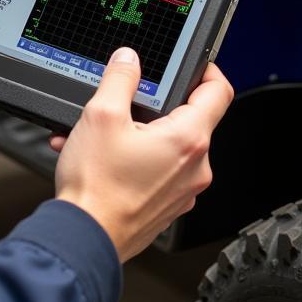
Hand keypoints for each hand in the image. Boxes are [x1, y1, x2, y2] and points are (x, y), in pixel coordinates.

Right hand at [53, 47, 233, 261]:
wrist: (82, 241)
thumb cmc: (96, 188)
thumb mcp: (101, 115)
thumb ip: (120, 78)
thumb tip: (128, 60)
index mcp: (189, 139)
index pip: (219, 91)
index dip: (207, 69)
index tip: (194, 64)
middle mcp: (195, 168)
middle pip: (190, 118)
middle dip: (157, 106)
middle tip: (128, 103)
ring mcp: (183, 191)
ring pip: (169, 146)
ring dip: (138, 133)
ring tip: (102, 135)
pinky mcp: (167, 206)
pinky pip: (158, 170)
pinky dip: (135, 159)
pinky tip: (103, 158)